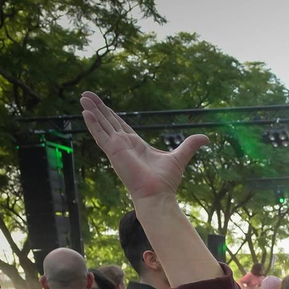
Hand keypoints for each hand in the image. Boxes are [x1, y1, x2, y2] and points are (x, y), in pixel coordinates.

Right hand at [80, 91, 207, 202]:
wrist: (158, 194)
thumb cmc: (166, 181)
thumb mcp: (180, 157)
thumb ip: (190, 145)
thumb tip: (206, 138)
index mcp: (135, 144)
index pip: (120, 125)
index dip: (111, 114)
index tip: (102, 104)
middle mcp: (123, 145)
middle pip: (108, 121)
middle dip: (98, 107)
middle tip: (86, 94)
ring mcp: (116, 148)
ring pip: (101, 125)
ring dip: (92, 111)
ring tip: (83, 98)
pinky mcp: (113, 152)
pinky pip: (100, 135)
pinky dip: (93, 123)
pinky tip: (85, 112)